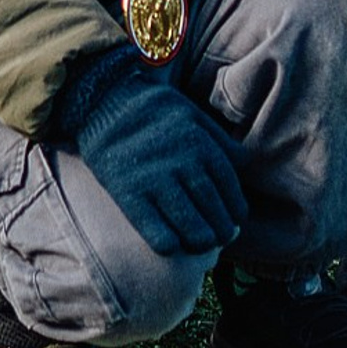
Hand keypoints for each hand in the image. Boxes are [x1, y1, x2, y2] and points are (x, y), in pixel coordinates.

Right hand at [59, 49, 246, 258]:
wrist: (101, 102)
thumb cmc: (151, 109)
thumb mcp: (190, 112)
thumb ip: (218, 139)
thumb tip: (245, 163)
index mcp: (200, 143)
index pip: (231, 191)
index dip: (236, 211)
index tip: (233, 220)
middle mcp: (181, 163)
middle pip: (216, 216)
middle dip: (222, 232)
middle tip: (218, 236)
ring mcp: (155, 180)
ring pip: (193, 232)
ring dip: (200, 243)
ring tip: (198, 241)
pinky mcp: (129, 194)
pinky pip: (160, 237)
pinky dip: (171, 246)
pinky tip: (170, 240)